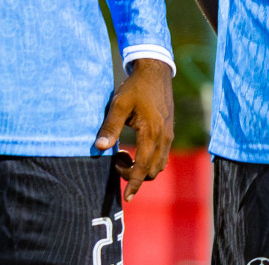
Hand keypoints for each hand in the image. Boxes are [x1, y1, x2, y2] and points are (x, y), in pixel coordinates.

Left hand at [95, 58, 173, 200]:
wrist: (156, 71)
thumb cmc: (135, 88)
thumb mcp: (118, 105)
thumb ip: (110, 127)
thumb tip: (100, 148)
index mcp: (151, 132)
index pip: (143, 167)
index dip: (133, 184)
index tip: (125, 198)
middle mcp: (164, 137)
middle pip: (153, 171)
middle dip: (134, 175)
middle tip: (116, 160)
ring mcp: (169, 134)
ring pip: (159, 164)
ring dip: (142, 168)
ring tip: (124, 155)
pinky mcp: (169, 131)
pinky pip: (162, 155)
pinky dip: (149, 160)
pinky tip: (135, 149)